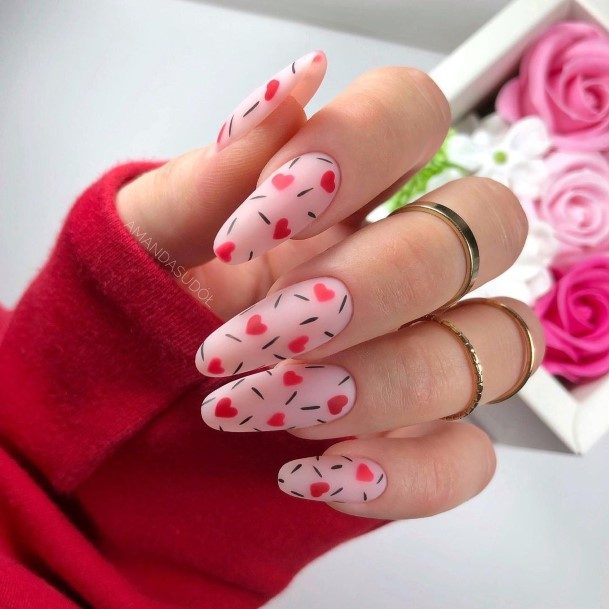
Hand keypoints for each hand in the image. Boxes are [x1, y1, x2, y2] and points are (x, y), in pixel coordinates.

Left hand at [117, 53, 544, 519]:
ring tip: (265, 404)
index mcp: (338, 200)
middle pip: (478, 233)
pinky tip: (309, 475)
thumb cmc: (131, 323)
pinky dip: (400, 475)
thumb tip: (293, 87)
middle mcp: (396, 271)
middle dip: (374, 284)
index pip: (414, 117)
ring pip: (492, 348)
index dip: (360, 149)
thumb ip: (212, 175)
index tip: (255, 221)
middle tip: (259, 332)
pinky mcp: (413, 448)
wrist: (117, 427)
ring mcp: (417, 360)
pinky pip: (468, 461)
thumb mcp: (145, 244)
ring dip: (380, 383)